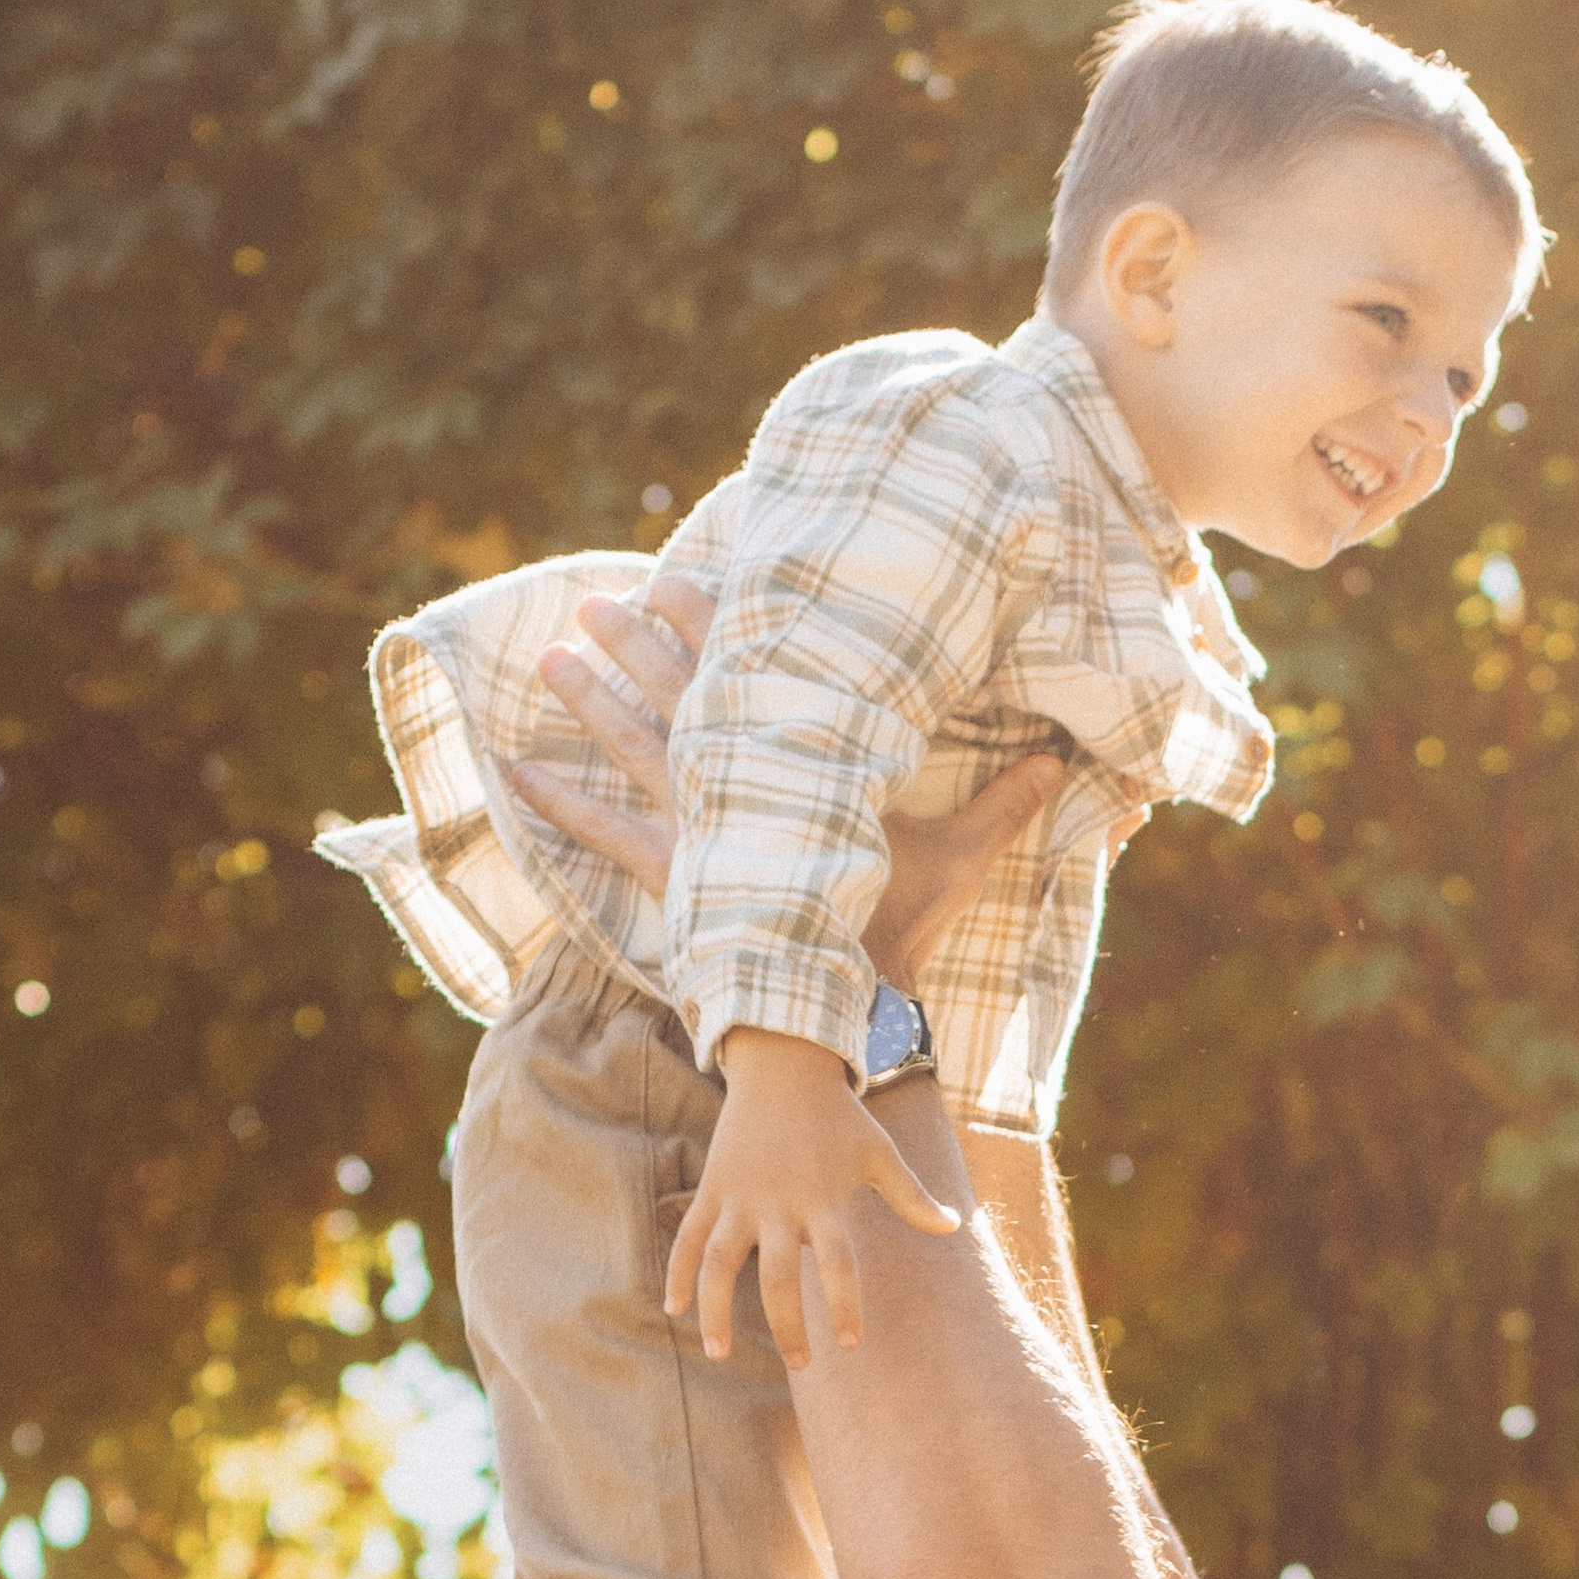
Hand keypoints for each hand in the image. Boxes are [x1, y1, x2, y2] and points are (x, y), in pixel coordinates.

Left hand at [518, 579, 1073, 963]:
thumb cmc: (903, 930)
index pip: (753, 667)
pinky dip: (554, 802)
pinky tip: (510, 772)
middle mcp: (743, 778)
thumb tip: (1068, 759)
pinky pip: (600, 831)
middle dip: (636, 638)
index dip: (716, 616)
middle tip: (596, 598)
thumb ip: (1009, 802)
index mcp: (805, 757)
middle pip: (680, 689)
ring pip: (631, 743)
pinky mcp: (672, 876)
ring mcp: (701, 825)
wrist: (851, 1007)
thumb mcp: (962, 856)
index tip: (680, 571)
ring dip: (588, 697)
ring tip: (547, 655)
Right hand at [672, 1031, 959, 1366]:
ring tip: (718, 1353)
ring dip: (715, 1310)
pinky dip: (678, 1272)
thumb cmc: (838, 1118)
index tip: (851, 1345)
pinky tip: (673, 1308)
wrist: (783, 1066)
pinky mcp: (713, 1189)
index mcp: (823, 1201)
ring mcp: (739, 1198)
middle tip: (800, 1364)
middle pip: (776, 1277)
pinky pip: (689, 1237)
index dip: (843, 1305)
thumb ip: (912, 1196)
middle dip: (787, 1324)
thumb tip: (954, 1227)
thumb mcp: (879, 1153)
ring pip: (719, 1264)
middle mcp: (778, 1204)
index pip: (838, 1264)